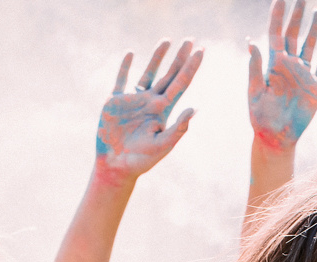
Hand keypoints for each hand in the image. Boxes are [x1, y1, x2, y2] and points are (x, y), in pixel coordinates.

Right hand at [95, 41, 202, 180]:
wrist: (116, 166)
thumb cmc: (141, 160)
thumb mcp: (162, 145)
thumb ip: (178, 128)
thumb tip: (194, 108)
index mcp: (164, 111)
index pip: (181, 84)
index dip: (191, 67)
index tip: (201, 51)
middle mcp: (151, 102)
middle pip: (169, 74)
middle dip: (180, 58)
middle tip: (190, 40)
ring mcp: (134, 100)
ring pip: (148, 72)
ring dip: (157, 57)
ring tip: (167, 40)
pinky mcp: (115, 101)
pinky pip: (122, 79)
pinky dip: (125, 66)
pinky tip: (130, 53)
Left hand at [248, 0, 316, 150]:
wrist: (277, 138)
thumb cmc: (261, 118)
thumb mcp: (255, 92)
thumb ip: (254, 68)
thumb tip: (251, 42)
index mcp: (273, 64)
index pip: (275, 33)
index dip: (278, 15)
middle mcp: (289, 65)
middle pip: (293, 34)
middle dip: (297, 15)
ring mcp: (303, 74)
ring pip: (309, 45)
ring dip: (313, 29)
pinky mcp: (315, 86)